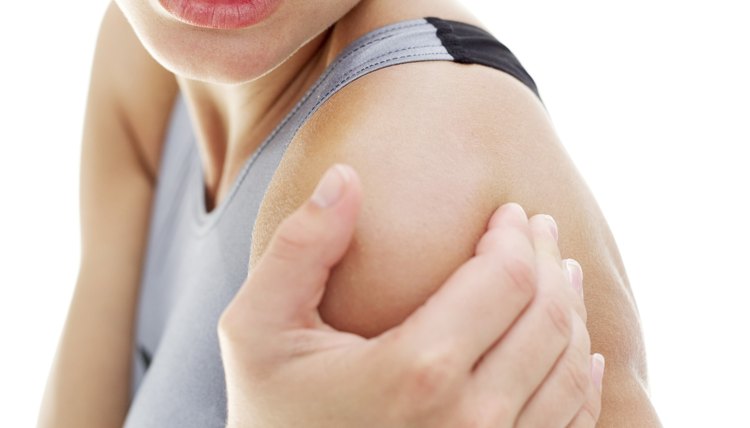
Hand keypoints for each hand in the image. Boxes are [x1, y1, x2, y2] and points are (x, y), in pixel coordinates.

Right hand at [218, 164, 604, 426]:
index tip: (510, 211)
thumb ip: (300, 249)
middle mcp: (471, 420)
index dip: (516, 234)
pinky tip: (580, 350)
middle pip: (548, 317)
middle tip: (541, 228)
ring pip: (570, 367)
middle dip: (550, 259)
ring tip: (562, 272)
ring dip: (572, 309)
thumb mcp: (257, 330)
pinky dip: (582, 379)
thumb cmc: (271, 412)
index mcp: (415, 371)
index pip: (507, 278)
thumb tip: (345, 176)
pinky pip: (571, 423)